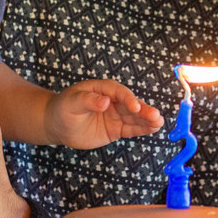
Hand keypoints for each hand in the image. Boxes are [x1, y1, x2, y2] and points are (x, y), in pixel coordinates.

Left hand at [44, 79, 164, 148]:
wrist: (58, 124)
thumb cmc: (63, 108)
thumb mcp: (72, 102)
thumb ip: (88, 101)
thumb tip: (105, 101)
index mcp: (103, 89)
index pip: (119, 93)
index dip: (128, 99)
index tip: (134, 107)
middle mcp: (113, 101)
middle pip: (131, 105)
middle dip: (143, 110)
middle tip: (155, 116)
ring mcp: (115, 115)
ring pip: (134, 117)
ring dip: (147, 120)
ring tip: (159, 122)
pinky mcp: (116, 129)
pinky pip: (131, 129)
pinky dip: (142, 129)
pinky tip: (154, 128)